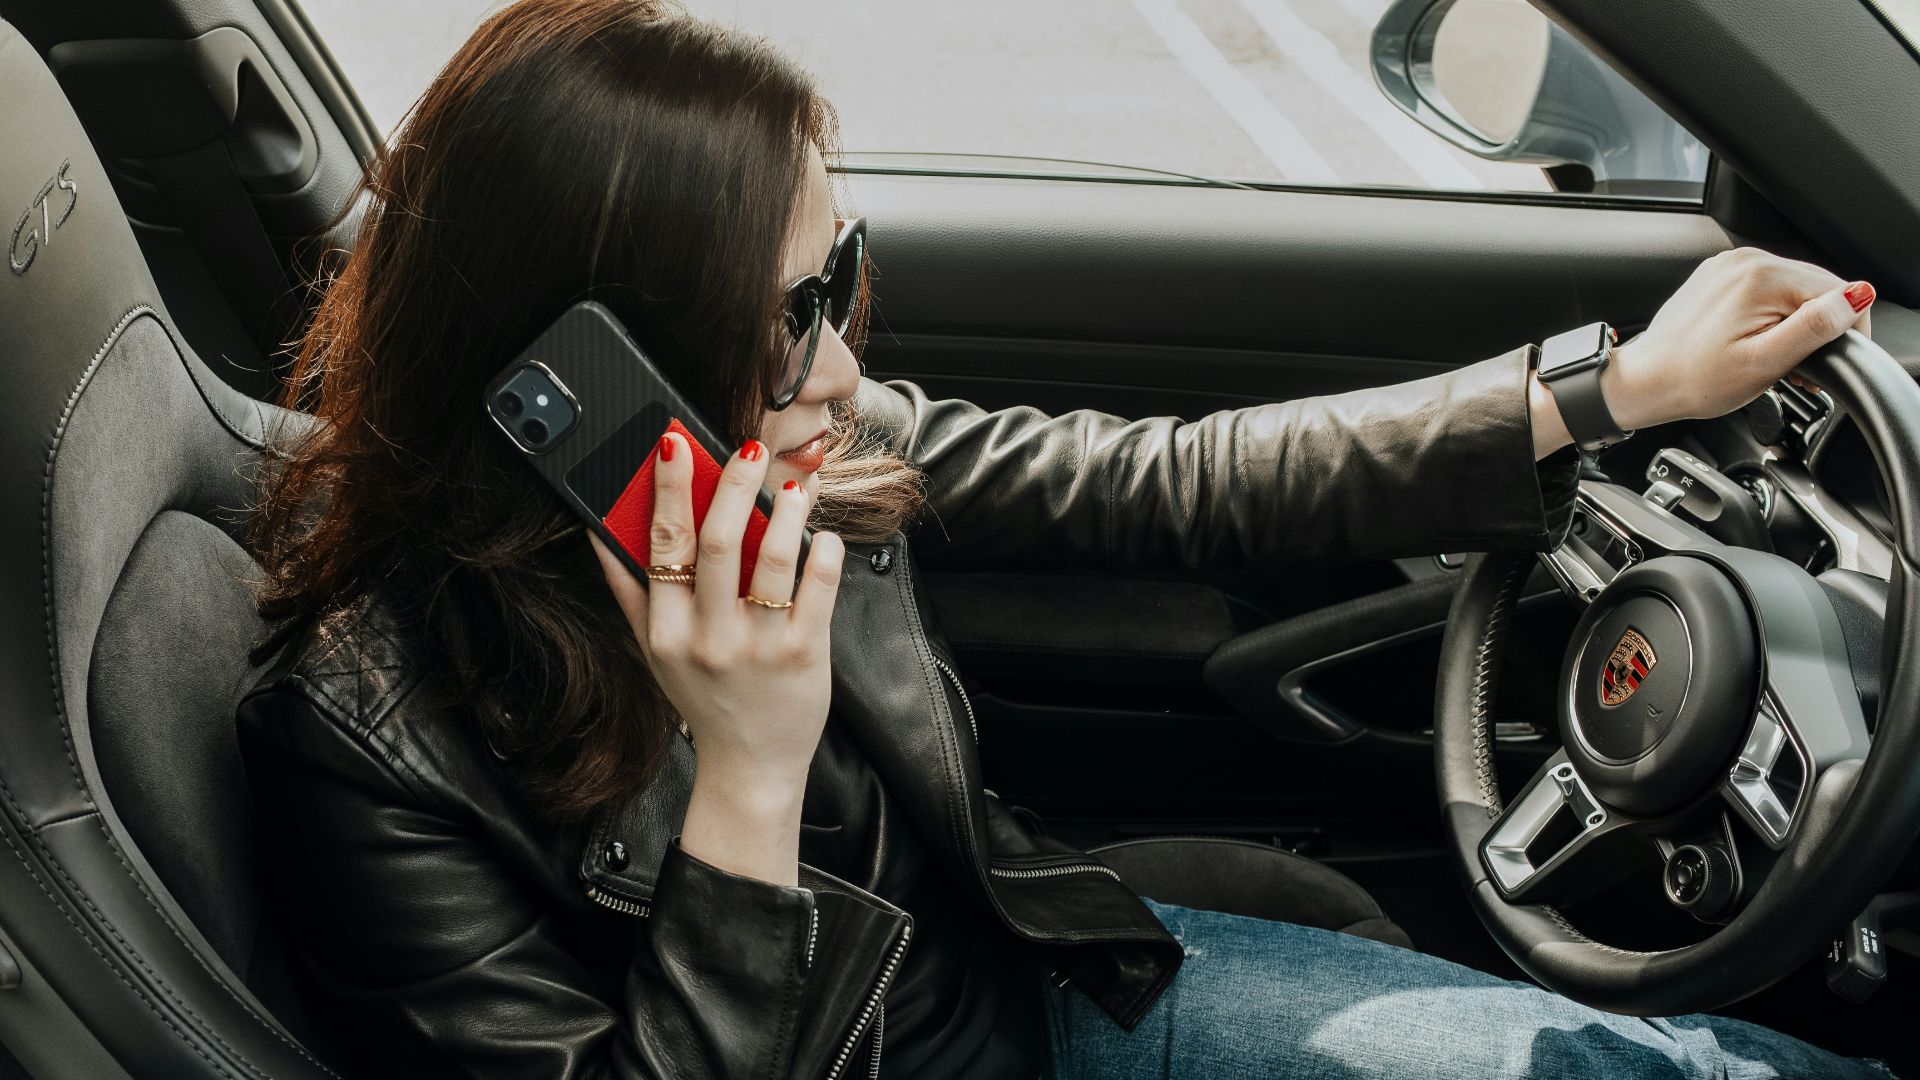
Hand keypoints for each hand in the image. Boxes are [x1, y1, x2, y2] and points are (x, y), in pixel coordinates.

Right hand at [588, 433, 844, 884]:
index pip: (663, 545)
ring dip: (787, 512)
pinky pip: (819, 590)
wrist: (750, 766)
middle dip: (733, 484)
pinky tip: (822, 536)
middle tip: (748, 448)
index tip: (676, 444)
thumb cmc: (703, 700)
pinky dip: (823, 553)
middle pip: (720, 543)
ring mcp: (759, 647)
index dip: (668, 489)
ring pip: (775, 559)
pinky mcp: (805, 655)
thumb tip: (598, 533)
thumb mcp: (652, 651)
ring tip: (796, 486)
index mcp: (666, 630)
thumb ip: (627, 593)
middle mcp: (709, 637)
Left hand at [1529, 249, 1875, 455]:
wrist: (1642, 382)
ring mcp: (1729, 266)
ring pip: (1792, 291)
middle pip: (1816, 289)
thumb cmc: (1694, 380)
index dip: (1844, 331)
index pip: (1839, 291)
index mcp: (1762, 275)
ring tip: (1773, 359)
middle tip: (1798, 371)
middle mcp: (1746, 260)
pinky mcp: (1719, 278)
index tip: (1827, 365)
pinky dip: (1770, 317)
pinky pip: (1764, 292)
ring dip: (1795, 324)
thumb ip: (1815, 326)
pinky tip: (1755, 343)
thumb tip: (1858, 296)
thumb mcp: (1765, 361)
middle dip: (1818, 329)